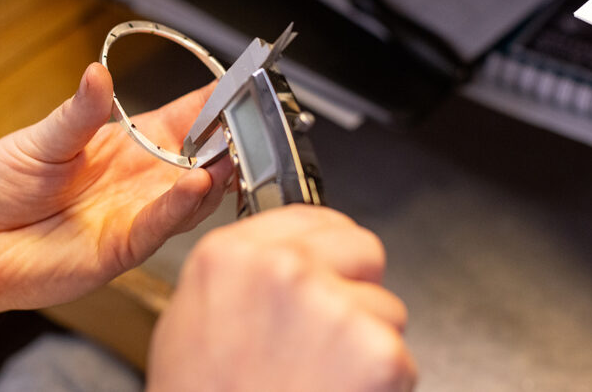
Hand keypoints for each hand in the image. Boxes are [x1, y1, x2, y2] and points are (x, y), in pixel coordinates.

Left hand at [0, 62, 233, 314]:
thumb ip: (78, 114)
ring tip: (232, 152)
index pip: (187, 117)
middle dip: (231, 138)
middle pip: (203, 155)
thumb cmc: (3, 187)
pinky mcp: (125, 247)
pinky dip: (181, 206)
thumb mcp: (42, 139)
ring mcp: (138, 213)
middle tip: (253, 120)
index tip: (242, 81)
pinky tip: (198, 185)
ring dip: (216, 173)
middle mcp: (143, 178)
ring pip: (193, 193)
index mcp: (129, 142)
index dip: (216, 100)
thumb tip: (97, 73)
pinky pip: (161, 226)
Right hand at [147, 205, 416, 391]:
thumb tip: (278, 261)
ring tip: (324, 377)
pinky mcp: (376, 352)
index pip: (311, 216)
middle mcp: (283, 269)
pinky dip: (382, 382)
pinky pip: (400, 356)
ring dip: (367, 342)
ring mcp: (332, 306)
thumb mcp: (191, 317)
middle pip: (362, 247)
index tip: (327, 272)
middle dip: (356, 287)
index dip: (326, 251)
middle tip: (329, 336)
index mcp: (232, 254)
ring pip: (386, 307)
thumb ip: (241, 274)